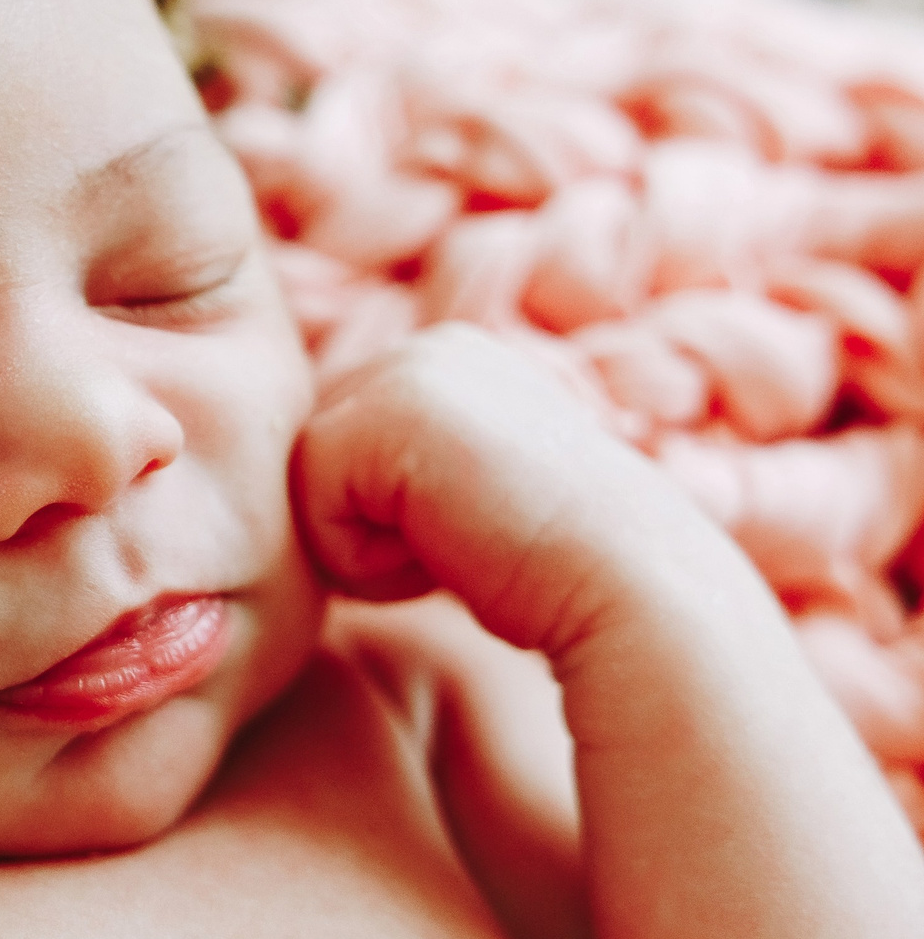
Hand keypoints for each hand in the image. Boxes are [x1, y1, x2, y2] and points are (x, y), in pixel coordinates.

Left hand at [292, 322, 760, 659]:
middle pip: (306, 462)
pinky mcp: (394, 408)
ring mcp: (413, 367)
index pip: (336, 455)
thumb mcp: (466, 514)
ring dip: (364, 546)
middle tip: (467, 551)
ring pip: (303, 480)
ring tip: (462, 550)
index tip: (471, 546)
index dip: (381, 526)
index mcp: (454, 368)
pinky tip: (452, 552)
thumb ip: (405, 489)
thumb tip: (325, 502)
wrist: (634, 589)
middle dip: (365, 528)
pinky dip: (362, 556)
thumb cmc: (554, 582)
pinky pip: (310, 499)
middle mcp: (433, 349)